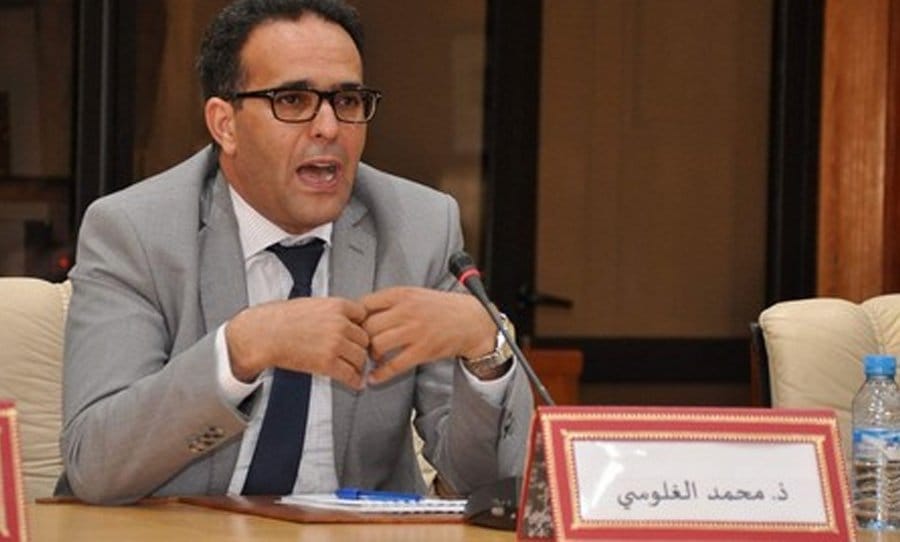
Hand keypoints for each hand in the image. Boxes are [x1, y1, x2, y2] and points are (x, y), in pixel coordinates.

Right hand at [226, 297, 368, 388]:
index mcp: (336, 306)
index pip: (363, 315)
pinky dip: (355, 381)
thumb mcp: (311, 304)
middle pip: (364, 338)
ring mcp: (335, 344)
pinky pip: (351, 375)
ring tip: (354, 368)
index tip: (357, 333)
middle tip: (355, 353)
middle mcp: (339, 324)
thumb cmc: (279, 318)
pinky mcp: (327, 363)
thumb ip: (331, 311)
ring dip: (358, 364)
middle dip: (359, 346)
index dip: (359, 325)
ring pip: (361, 357)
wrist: (262, 334)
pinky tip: (356, 382)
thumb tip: (344, 319)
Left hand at [360, 287, 495, 384]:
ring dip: (370, 355)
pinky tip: (374, 377)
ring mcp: (414, 331)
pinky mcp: (423, 350)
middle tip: (360, 346)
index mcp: (401, 294)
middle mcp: (406, 311)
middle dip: (360, 339)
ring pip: (378, 345)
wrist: (470, 320)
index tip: (354, 327)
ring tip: (372, 358)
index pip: (364, 304)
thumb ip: (389, 301)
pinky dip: (380, 374)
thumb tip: (361, 313)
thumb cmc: (440, 308)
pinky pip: (394, 365)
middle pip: (367, 326)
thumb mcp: (413, 294)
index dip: (355, 318)